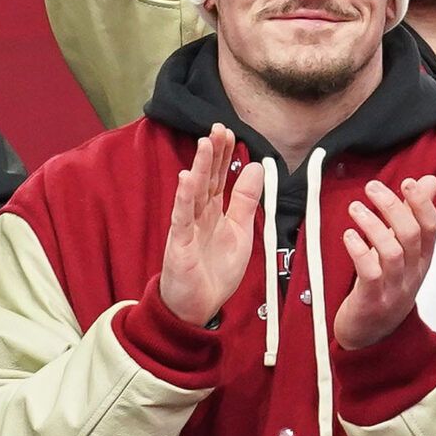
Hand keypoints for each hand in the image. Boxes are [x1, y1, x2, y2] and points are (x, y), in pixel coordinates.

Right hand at [159, 125, 264, 326]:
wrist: (197, 307)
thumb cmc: (215, 271)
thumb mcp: (240, 231)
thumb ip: (246, 201)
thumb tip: (255, 167)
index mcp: (214, 212)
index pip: (219, 178)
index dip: (224, 156)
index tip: (231, 133)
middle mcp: (199, 215)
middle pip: (206, 178)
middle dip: (213, 153)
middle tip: (219, 128)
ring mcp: (187, 227)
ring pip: (193, 192)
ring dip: (199, 167)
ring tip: (205, 143)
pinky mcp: (179, 243)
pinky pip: (182, 217)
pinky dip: (184, 198)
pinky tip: (186, 178)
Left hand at [335, 176, 435, 349]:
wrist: (373, 336)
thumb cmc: (387, 284)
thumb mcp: (406, 252)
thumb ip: (415, 215)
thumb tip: (429, 181)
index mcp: (423, 258)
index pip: (432, 227)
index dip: (422, 203)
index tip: (407, 182)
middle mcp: (413, 272)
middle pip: (411, 234)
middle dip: (393, 206)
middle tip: (372, 188)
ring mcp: (394, 288)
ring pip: (392, 251)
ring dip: (373, 225)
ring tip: (355, 208)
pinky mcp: (372, 300)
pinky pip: (369, 273)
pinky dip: (359, 251)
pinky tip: (348, 235)